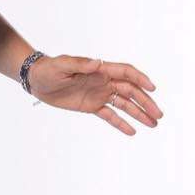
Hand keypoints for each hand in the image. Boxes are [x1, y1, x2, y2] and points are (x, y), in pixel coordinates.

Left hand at [28, 54, 162, 135]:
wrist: (35, 80)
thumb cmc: (48, 69)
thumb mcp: (62, 65)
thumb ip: (80, 64)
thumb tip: (98, 62)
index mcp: (100, 69)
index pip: (126, 72)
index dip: (140, 79)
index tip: (152, 89)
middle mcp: (103, 81)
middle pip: (131, 91)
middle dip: (146, 102)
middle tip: (159, 115)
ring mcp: (99, 94)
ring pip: (124, 104)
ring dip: (139, 113)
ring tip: (153, 124)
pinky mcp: (91, 106)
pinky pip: (109, 115)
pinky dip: (121, 123)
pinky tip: (133, 132)